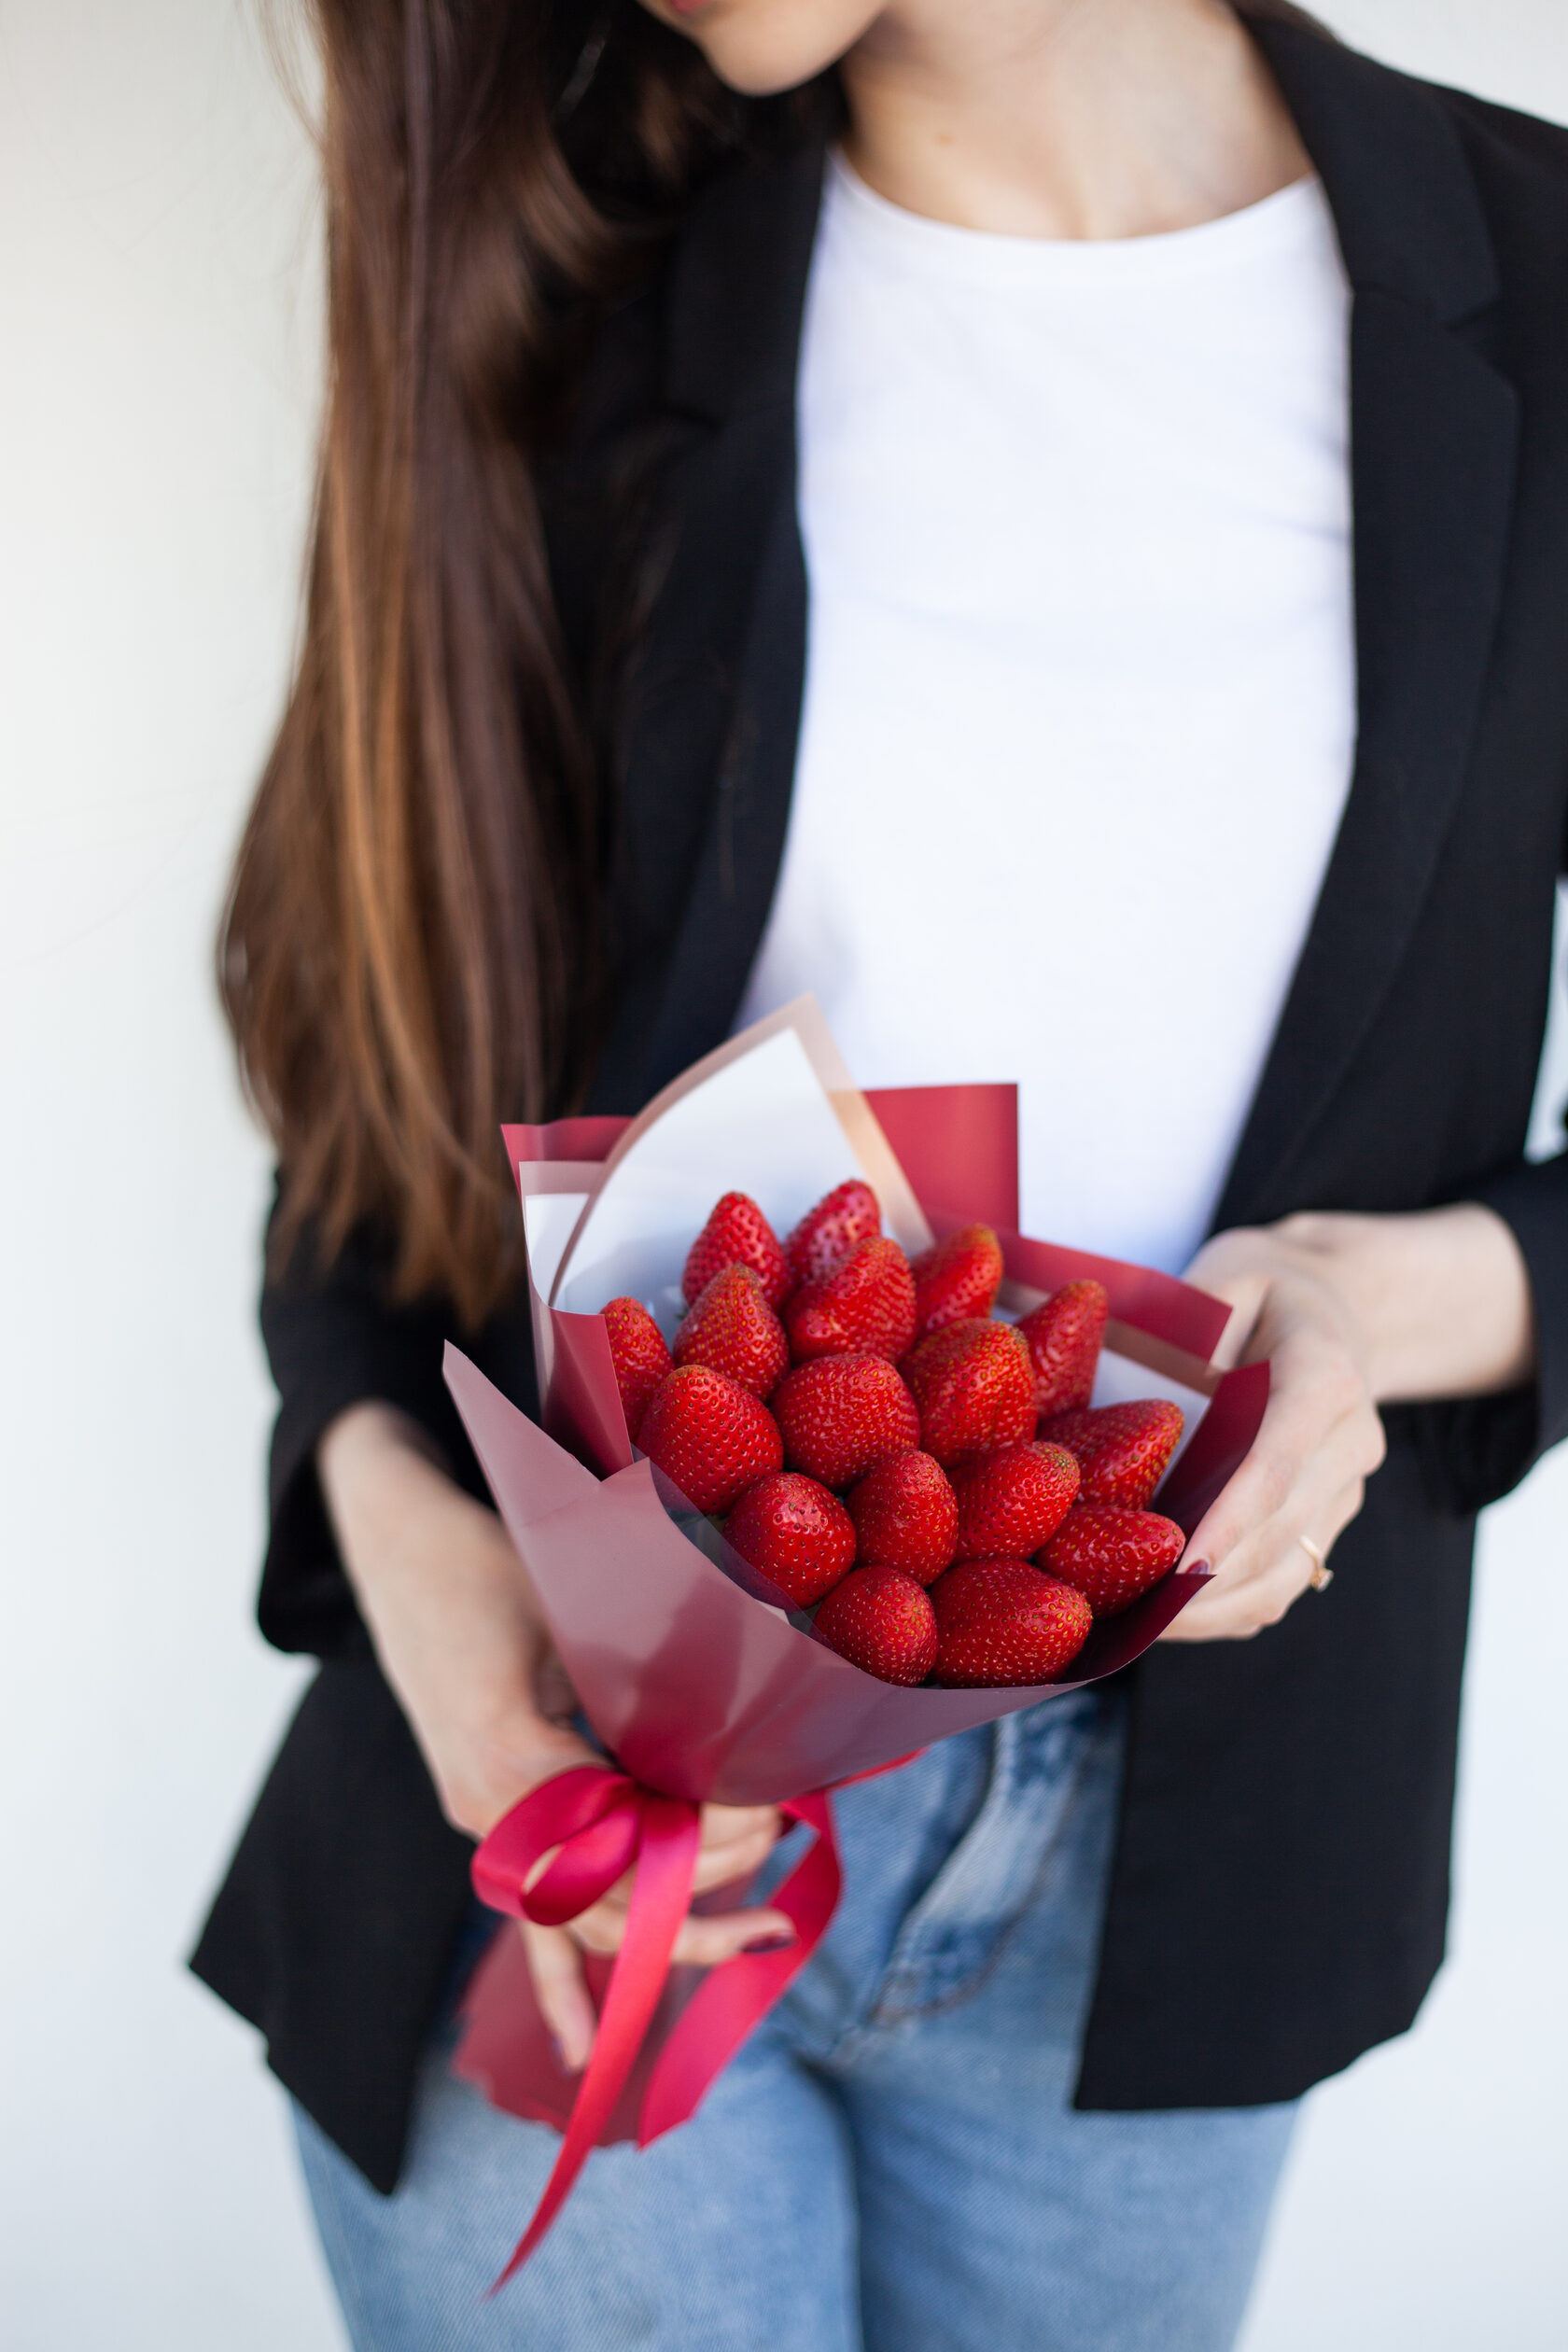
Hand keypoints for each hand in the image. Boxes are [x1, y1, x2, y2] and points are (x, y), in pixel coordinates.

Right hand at [318, 1404, 787, 2067]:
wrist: (399, 1549)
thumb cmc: (489, 1564)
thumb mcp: (572, 1611)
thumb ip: (641, 1678)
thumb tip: (744, 1719)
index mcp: (511, 1758)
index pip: (626, 1834)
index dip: (703, 1837)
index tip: (770, 1808)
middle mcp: (490, 1812)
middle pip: (610, 1893)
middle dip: (703, 1889)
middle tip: (780, 1856)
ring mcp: (483, 1827)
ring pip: (582, 1913)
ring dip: (668, 1931)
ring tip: (759, 1939)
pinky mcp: (488, 1824)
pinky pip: (527, 1920)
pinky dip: (558, 1985)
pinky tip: (577, 2052)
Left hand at [1163, 1204, 1533, 1642]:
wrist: (1338, 1303)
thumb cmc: (1263, 1286)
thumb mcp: (1226, 1275)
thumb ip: (1190, 1328)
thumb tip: (1144, 1385)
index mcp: (1325, 1375)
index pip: (1275, 1462)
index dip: (1228, 1520)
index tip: (1179, 1566)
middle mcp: (1351, 1440)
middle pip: (1280, 1530)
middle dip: (1207, 1580)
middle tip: (1127, 1613)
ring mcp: (1346, 1485)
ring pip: (1288, 1571)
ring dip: (1216, 1609)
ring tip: (1136, 1628)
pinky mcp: (1330, 1515)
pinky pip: (1287, 1579)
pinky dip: (1232, 1609)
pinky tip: (1170, 1619)